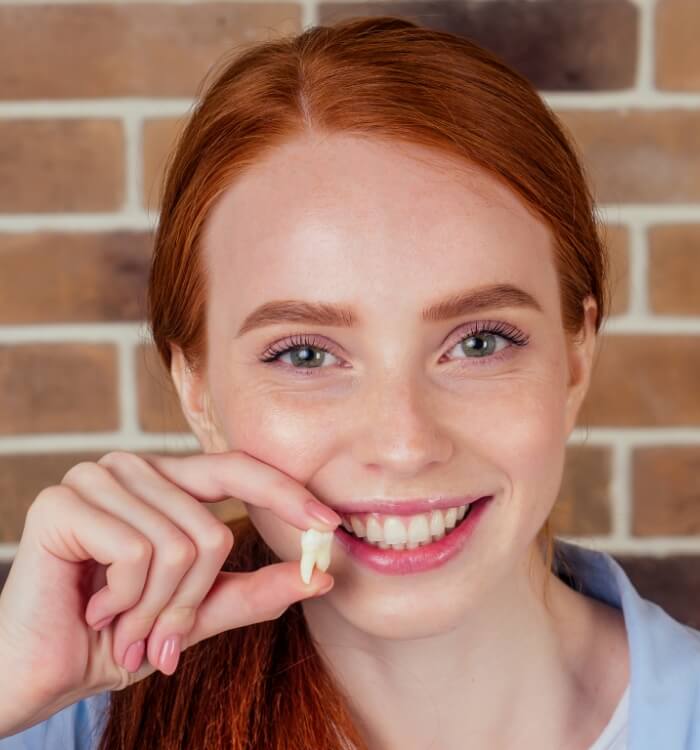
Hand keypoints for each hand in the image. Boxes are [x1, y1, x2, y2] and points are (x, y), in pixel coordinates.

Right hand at [0, 450, 339, 736]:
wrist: (38, 670)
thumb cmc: (116, 636)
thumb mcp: (195, 614)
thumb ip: (252, 591)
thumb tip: (320, 575)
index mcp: (166, 483)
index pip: (239, 470)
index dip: (287, 493)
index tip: (330, 524)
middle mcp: (133, 468)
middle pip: (211, 530)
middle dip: (189, 603)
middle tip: (157, 637)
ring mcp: (97, 478)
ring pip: (180, 545)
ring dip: (154, 610)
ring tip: (120, 624)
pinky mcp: (65, 501)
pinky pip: (138, 552)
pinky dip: (126, 600)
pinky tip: (94, 607)